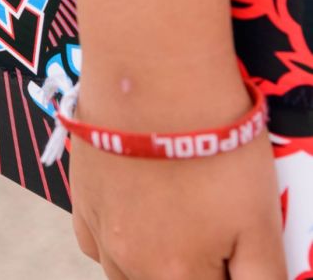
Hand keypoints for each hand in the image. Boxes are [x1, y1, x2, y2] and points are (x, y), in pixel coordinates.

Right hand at [69, 84, 286, 278]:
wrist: (154, 82)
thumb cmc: (210, 147)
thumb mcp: (260, 220)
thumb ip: (263, 277)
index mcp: (176, 277)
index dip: (227, 270)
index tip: (234, 246)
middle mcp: (130, 263)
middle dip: (189, 269)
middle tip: (209, 226)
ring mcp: (98, 228)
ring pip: (123, 273)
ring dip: (150, 264)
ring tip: (175, 221)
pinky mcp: (79, 195)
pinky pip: (92, 242)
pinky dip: (113, 242)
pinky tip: (133, 216)